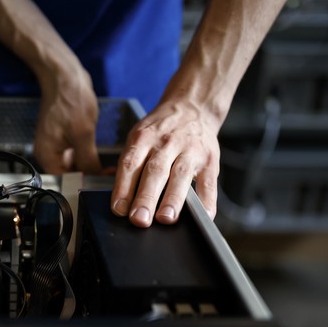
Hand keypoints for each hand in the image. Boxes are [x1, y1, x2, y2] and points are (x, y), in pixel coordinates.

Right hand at [33, 62, 101, 174]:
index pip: (65, 181)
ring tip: (104, 162)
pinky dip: (86, 152)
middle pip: (69, 173)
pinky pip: (75, 150)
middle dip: (88, 173)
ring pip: (74, 162)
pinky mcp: (62, 135)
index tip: (101, 182)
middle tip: (107, 173)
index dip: (84, 183)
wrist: (64, 76)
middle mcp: (48, 153)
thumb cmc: (69, 100)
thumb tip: (95, 178)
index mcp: (47, 156)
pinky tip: (96, 148)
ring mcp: (55, 144)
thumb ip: (88, 161)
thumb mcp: (83, 135)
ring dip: (88, 162)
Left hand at [110, 98, 220, 226]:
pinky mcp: (210, 160)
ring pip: (181, 176)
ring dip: (172, 199)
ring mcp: (191, 150)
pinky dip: (207, 201)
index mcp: (144, 138)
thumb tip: (116, 202)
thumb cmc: (159, 131)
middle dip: (146, 198)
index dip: (123, 188)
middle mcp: (167, 143)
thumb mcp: (138, 138)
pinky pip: (209, 183)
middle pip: (155, 171)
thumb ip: (128, 167)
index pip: (130, 164)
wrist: (192, 107)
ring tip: (165, 219)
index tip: (119, 210)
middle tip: (139, 219)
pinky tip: (202, 216)